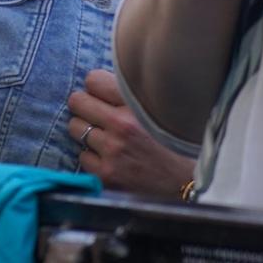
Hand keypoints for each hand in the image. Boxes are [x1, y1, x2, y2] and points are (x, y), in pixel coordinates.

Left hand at [67, 70, 194, 195]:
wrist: (186, 183)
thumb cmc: (172, 142)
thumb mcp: (158, 108)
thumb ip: (130, 94)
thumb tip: (98, 82)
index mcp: (138, 103)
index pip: (93, 80)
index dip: (96, 87)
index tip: (102, 95)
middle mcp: (123, 124)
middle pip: (77, 101)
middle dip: (85, 107)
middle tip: (96, 114)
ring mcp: (113, 150)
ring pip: (75, 128)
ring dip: (87, 131)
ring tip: (105, 137)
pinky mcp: (106, 174)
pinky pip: (82, 156)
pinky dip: (93, 157)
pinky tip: (110, 158)